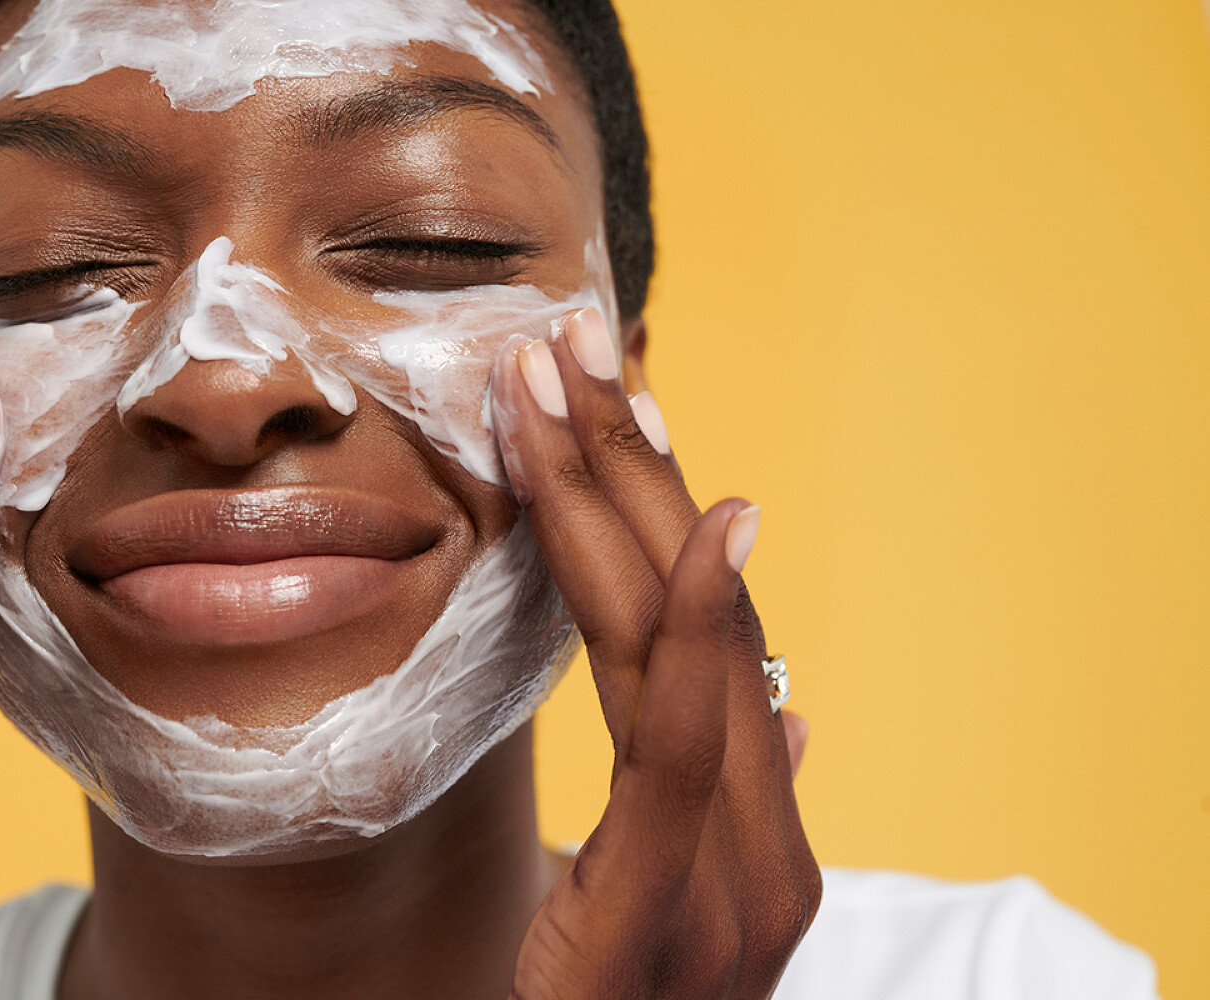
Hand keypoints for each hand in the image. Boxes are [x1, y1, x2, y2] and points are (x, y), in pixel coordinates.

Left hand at [493, 310, 819, 999]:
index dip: (655, 506)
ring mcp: (739, 880)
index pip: (702, 639)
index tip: (609, 398)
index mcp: (750, 833)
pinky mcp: (683, 912)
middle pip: (696, 617)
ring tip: (577, 382)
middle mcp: (762, 843)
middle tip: (579, 341)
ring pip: (687, 653)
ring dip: (630, 504)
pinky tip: (718, 526)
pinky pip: (692, 748)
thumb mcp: (647, 909)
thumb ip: (719, 804)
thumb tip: (784, 709)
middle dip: (632, 467)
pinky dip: (709, 629)